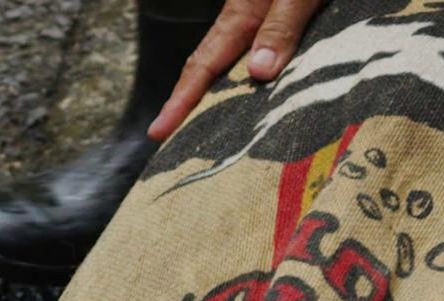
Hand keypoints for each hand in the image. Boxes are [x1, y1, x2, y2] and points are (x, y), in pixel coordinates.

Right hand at [147, 0, 322, 142]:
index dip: (181, 100)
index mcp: (244, 12)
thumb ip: (283, 25)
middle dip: (189, 105)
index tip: (159, 131)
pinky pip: (262, 58)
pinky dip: (252, 86)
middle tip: (172, 145)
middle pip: (210, 68)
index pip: (204, 65)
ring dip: (220, 98)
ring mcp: (263, 18)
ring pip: (234, 65)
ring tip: (207, 134)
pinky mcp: (283, 19)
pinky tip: (255, 103)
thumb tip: (258, 74)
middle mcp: (247, 18)